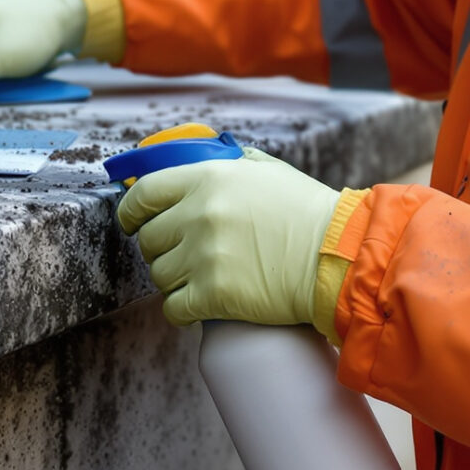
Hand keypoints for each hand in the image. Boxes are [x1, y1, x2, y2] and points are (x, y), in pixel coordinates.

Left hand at [117, 150, 340, 326]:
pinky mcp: (214, 295)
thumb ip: (229, 163)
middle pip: (148, 240)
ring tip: (200, 280)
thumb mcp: (266, 170)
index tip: (130, 223)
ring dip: (174, 281)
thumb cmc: (308, 213)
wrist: (339, 256)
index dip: (130, 211)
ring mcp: (204, 256)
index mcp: (207, 179)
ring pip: (160, 275)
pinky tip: (196, 306)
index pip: (144, 194)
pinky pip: (173, 308)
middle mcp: (199, 215)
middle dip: (161, 250)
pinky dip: (181, 311)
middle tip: (182, 256)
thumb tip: (199, 158)